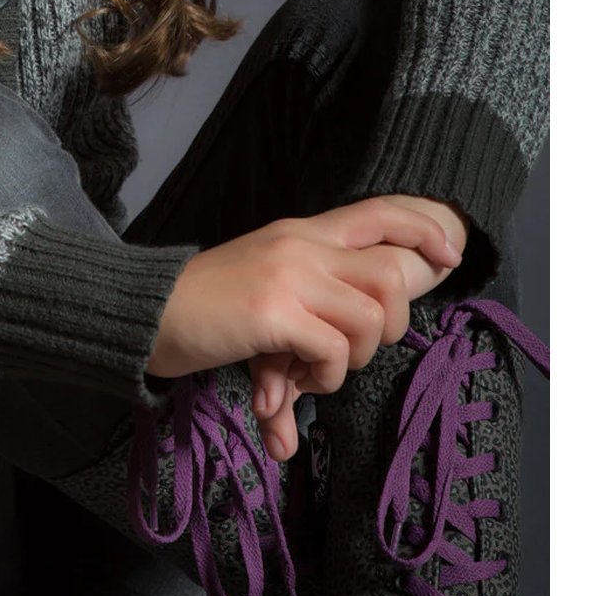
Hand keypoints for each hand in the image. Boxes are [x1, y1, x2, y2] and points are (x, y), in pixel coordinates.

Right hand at [146, 196, 461, 406]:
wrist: (146, 309)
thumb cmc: (206, 304)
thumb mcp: (265, 285)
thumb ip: (306, 307)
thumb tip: (348, 347)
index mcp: (302, 231)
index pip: (381, 211)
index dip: (426, 230)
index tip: (448, 258)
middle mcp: (301, 244)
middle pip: (392, 275)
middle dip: (389, 327)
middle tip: (350, 350)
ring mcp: (288, 274)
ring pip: (373, 317)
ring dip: (354, 360)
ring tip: (315, 371)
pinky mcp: (273, 311)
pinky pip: (336, 350)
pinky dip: (325, 378)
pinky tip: (291, 384)